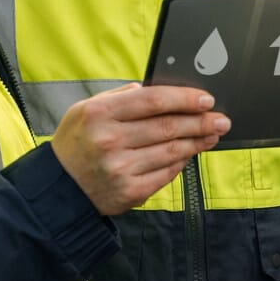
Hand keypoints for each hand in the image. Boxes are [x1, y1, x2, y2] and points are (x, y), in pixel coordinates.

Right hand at [50, 83, 230, 215]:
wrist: (58, 188)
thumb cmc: (77, 142)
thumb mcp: (86, 109)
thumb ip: (120, 96)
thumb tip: (154, 88)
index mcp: (100, 114)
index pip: (153, 100)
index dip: (184, 99)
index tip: (206, 99)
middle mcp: (109, 141)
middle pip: (168, 127)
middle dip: (201, 121)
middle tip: (221, 119)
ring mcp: (120, 168)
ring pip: (172, 151)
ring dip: (198, 142)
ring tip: (212, 134)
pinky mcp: (130, 192)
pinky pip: (166, 173)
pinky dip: (181, 162)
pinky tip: (190, 153)